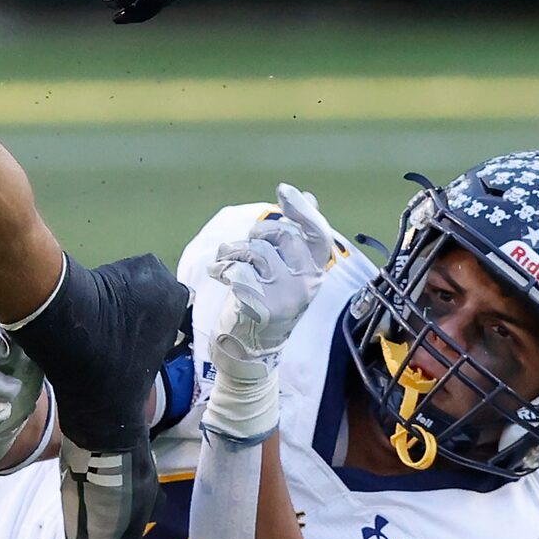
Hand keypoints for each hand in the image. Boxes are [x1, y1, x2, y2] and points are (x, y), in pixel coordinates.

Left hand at [210, 184, 333, 364]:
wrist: (251, 348)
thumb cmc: (268, 301)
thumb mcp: (288, 270)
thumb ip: (297, 236)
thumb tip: (309, 196)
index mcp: (314, 271)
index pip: (318, 234)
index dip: (303, 209)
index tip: (284, 189)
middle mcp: (306, 283)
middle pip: (283, 235)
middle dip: (256, 234)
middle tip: (242, 249)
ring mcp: (286, 295)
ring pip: (258, 251)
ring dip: (234, 251)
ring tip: (225, 262)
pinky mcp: (262, 305)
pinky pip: (240, 270)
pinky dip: (223, 267)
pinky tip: (219, 274)